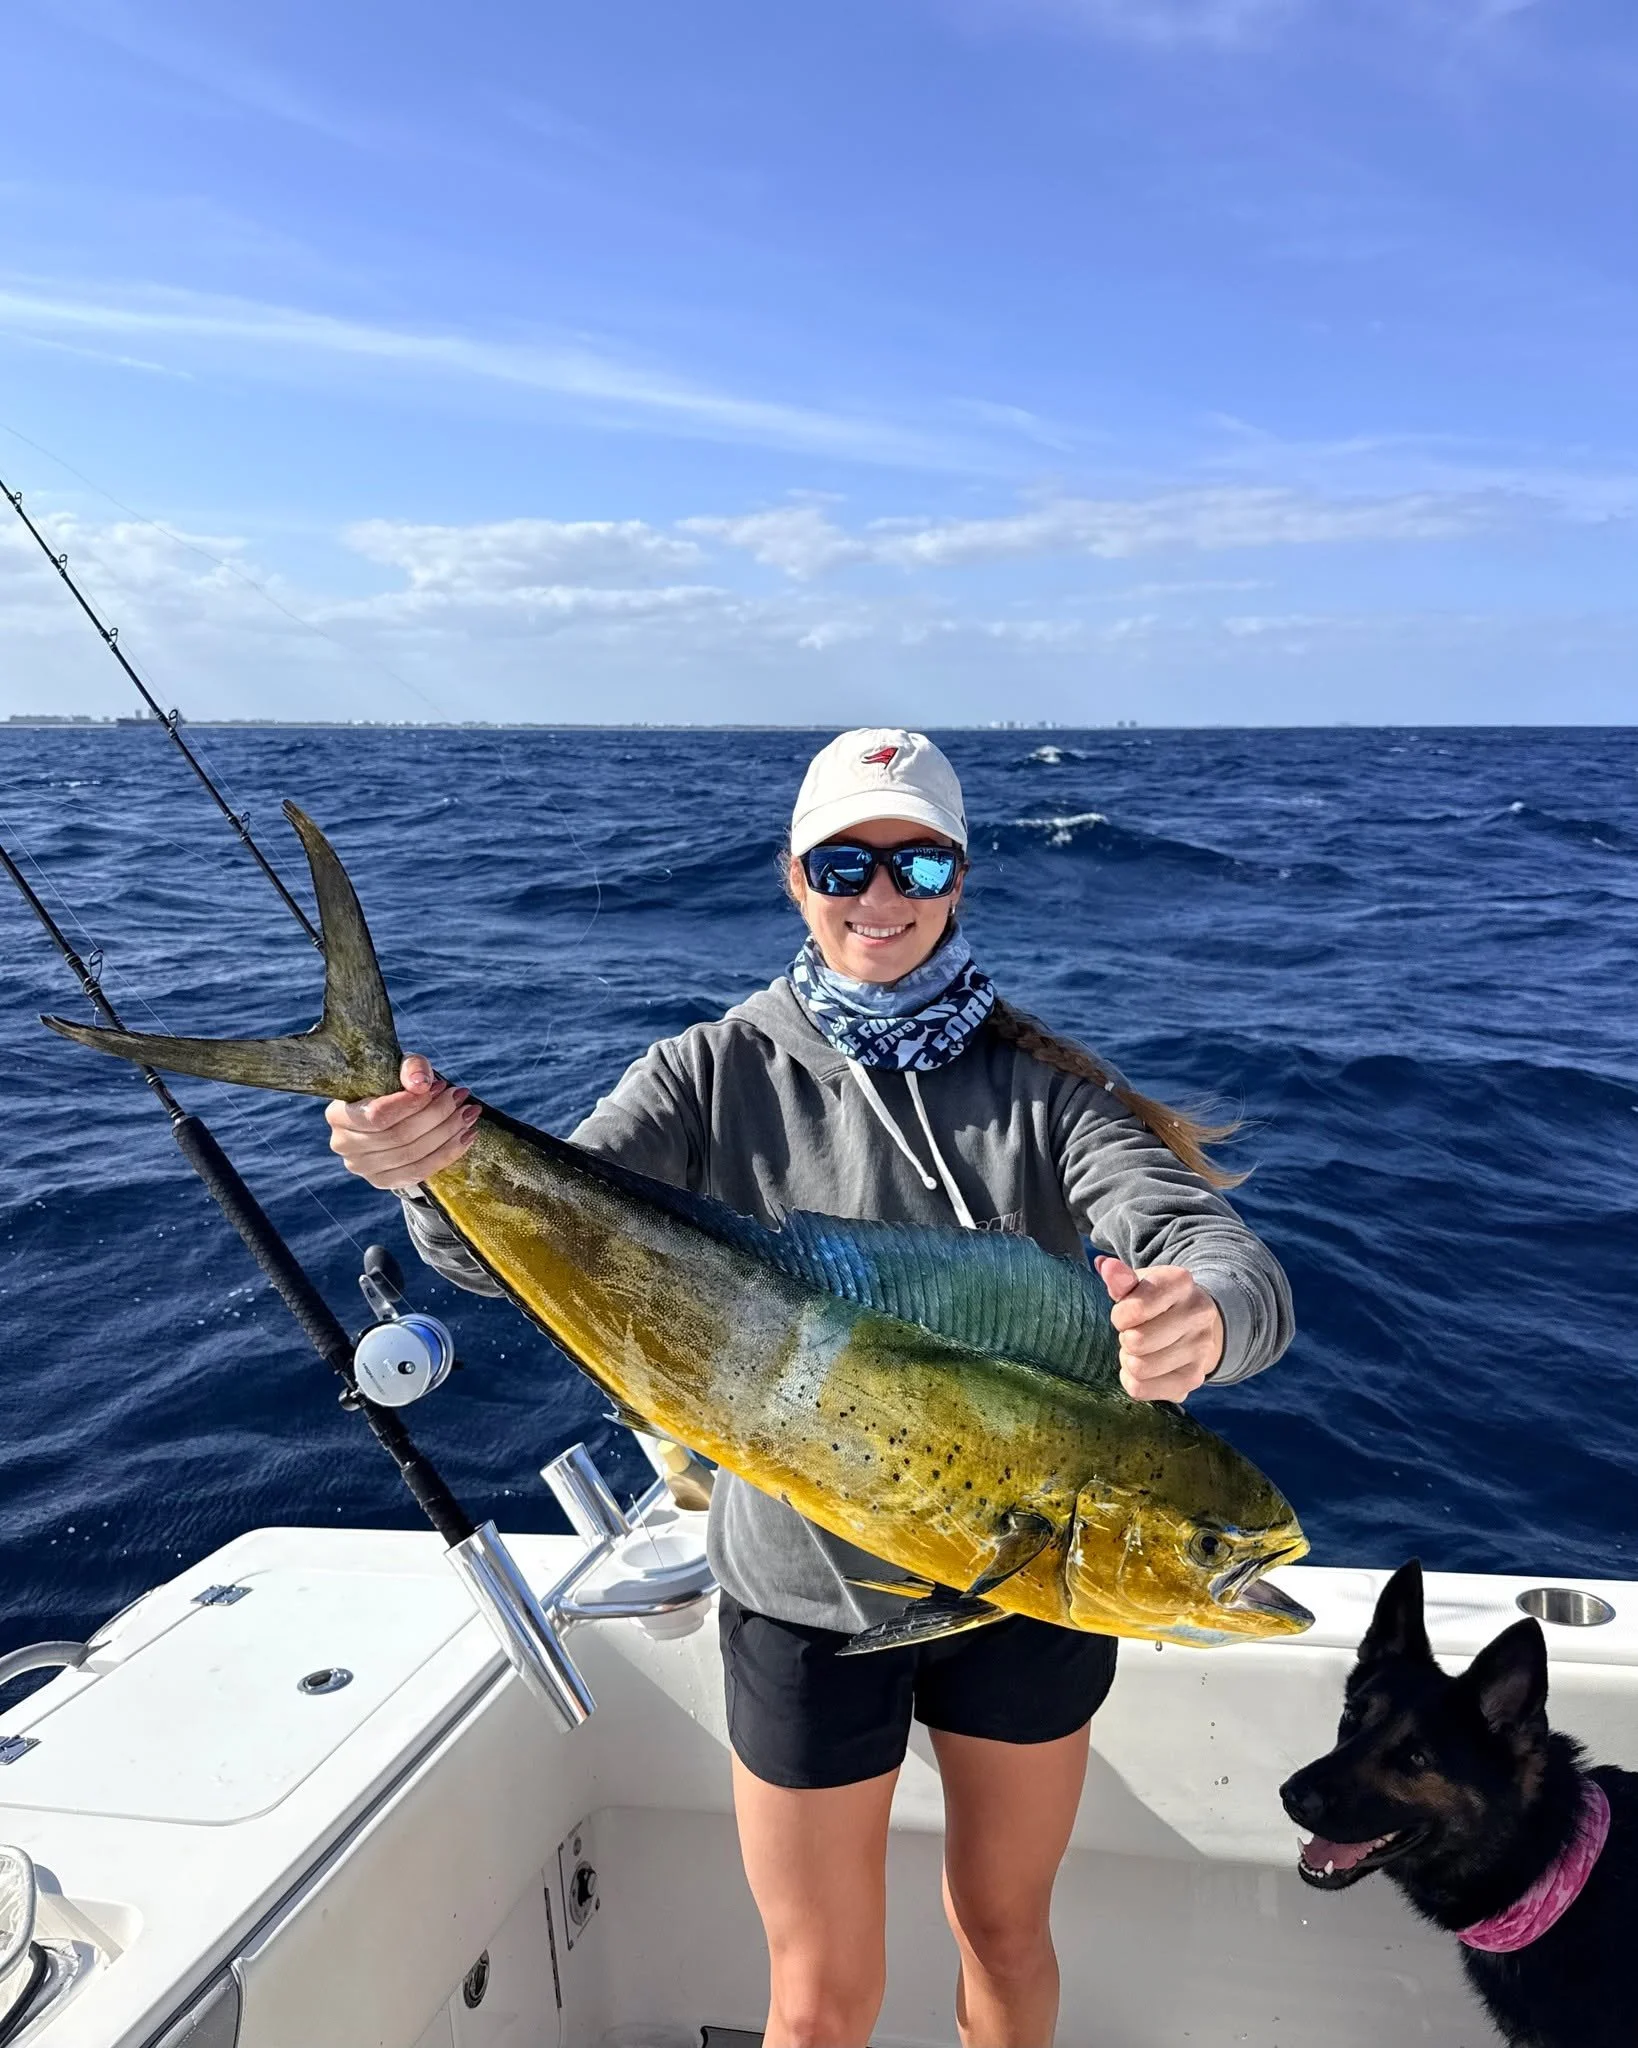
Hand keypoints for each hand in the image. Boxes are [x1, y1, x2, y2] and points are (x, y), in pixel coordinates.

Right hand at [325, 1053, 479, 1189]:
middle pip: (399, 1136)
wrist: (390, 1117)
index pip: (377, 1115)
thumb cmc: (392, 1087)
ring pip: (412, 1154)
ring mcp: (362, 1168)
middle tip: (462, 1097)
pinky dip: (448, 1153)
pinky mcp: (382, 1182)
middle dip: (438, 1115)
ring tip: (469, 1114)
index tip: (442, 1086)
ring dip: (448, 1133)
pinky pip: (420, 1171)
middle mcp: (344, 1145)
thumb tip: (421, 1084)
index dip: (412, 1102)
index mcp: (338, 1114)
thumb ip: (411, 1068)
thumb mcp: (400, 1069)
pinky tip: (467, 1136)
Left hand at [1095, 1258, 1224, 1402]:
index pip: (1134, 1309)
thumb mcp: (1138, 1283)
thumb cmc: (1154, 1300)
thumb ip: (1120, 1278)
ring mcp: (1201, 1348)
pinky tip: (1142, 1368)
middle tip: (1132, 1333)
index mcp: (1181, 1282)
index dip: (1120, 1316)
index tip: (1126, 1314)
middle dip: (1125, 1339)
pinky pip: (1143, 1389)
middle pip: (1137, 1342)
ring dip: (1128, 1361)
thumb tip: (1105, 1266)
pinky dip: (1133, 1381)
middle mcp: (1199, 1313)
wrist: (1191, 1323)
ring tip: (1139, 1350)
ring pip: (1139, 1368)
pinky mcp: (1194, 1378)